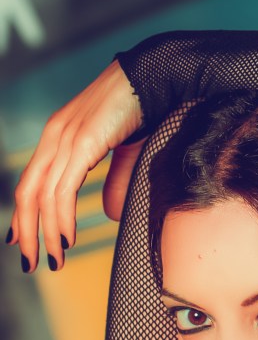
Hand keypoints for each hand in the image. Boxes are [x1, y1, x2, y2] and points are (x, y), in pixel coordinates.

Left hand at [6, 61, 142, 271]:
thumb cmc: (143, 109)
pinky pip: (63, 190)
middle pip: (28, 193)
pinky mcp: (82, 144)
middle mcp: (54, 137)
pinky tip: (65, 238)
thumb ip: (114, 182)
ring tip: (53, 259)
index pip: (31, 182)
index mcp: (59, 136)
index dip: (23, 214)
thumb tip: (110, 213)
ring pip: (43, 197)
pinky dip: (60, 218)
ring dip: (46, 233)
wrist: (154, 78)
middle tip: (29, 261)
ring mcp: (65, 139)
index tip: (21, 240)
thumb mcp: (124, 153)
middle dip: (27, 231)